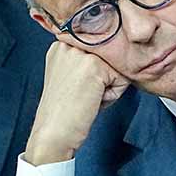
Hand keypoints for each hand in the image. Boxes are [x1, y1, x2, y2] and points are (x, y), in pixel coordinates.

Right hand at [25, 42, 129, 165]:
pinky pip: (122, 79)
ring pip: (117, 67)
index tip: (77, 89)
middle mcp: (70, 43)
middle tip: (81, 94)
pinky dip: (112, 96)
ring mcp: (82, 52)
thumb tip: (116, 53)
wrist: (53, 133)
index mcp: (61, 43)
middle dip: (103, 79)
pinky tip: (91, 101)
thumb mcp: (70, 76)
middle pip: (109, 57)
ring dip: (108, 87)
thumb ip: (85, 61)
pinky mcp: (95, 66)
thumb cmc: (63, 112)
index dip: (95, 74)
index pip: (99, 51)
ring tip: (86, 97)